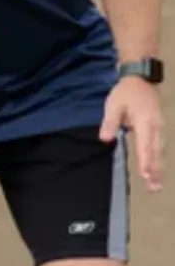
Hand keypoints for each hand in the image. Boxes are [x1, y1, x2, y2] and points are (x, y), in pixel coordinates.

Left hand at [101, 76, 164, 190]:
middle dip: (155, 170)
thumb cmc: (126, 92)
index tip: (146, 174)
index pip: (145, 145)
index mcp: (145, 122)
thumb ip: (110, 122)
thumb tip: (105, 138)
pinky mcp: (158, 125)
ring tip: (157, 183)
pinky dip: (159, 157)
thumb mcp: (114, 104)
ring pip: (160, 149)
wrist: (141, 78)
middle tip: (155, 187)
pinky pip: (160, 144)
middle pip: (156, 151)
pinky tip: (157, 168)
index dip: (145, 161)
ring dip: (159, 166)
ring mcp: (159, 125)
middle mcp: (155, 126)